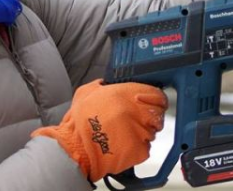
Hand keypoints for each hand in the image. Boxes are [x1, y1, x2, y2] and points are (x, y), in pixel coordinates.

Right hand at [31, 79, 166, 181]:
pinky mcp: (140, 150)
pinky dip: (138, 148)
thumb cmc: (78, 123)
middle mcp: (136, 111)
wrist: (75, 149)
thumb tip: (105, 83)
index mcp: (127, 94)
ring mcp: (140, 131)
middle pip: (158, 114)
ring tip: (124, 134)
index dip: (156, 99)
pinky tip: (123, 145)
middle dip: (150, 117)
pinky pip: (146, 147)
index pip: (157, 95)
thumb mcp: (86, 92)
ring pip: (152, 132)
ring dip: (143, 132)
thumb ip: (101, 84)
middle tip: (136, 120)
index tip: (153, 103)